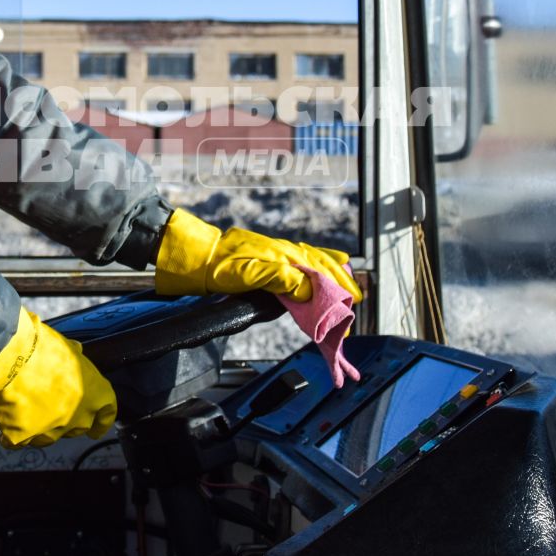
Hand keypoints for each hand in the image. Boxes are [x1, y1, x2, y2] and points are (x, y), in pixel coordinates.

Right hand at [0, 308, 116, 447]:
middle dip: (68, 420)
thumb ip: (74, 358)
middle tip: (53, 406)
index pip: (107, 414)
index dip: (102, 421)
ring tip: (28, 408)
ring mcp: (51, 431)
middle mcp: (77, 418)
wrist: (8, 358)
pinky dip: (16, 432)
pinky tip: (9, 419)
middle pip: (78, 427)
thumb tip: (76, 351)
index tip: (97, 429)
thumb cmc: (41, 347)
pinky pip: (20, 439)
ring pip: (49, 437)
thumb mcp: (67, 348)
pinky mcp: (23, 437)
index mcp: (94, 394)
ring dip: (42, 427)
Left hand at [152, 209, 362, 304]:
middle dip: (341, 281)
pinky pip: (302, 260)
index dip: (337, 287)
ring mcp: (277, 255)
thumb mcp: (250, 275)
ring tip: (347, 281)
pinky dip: (318, 264)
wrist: (199, 258)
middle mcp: (284, 253)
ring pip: (314, 261)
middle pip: (321, 264)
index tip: (352, 302)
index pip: (320, 271)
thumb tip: (308, 289)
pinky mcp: (270, 261)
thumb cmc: (221, 267)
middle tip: (356, 297)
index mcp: (283, 256)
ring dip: (332, 272)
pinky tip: (320, 270)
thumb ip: (280, 280)